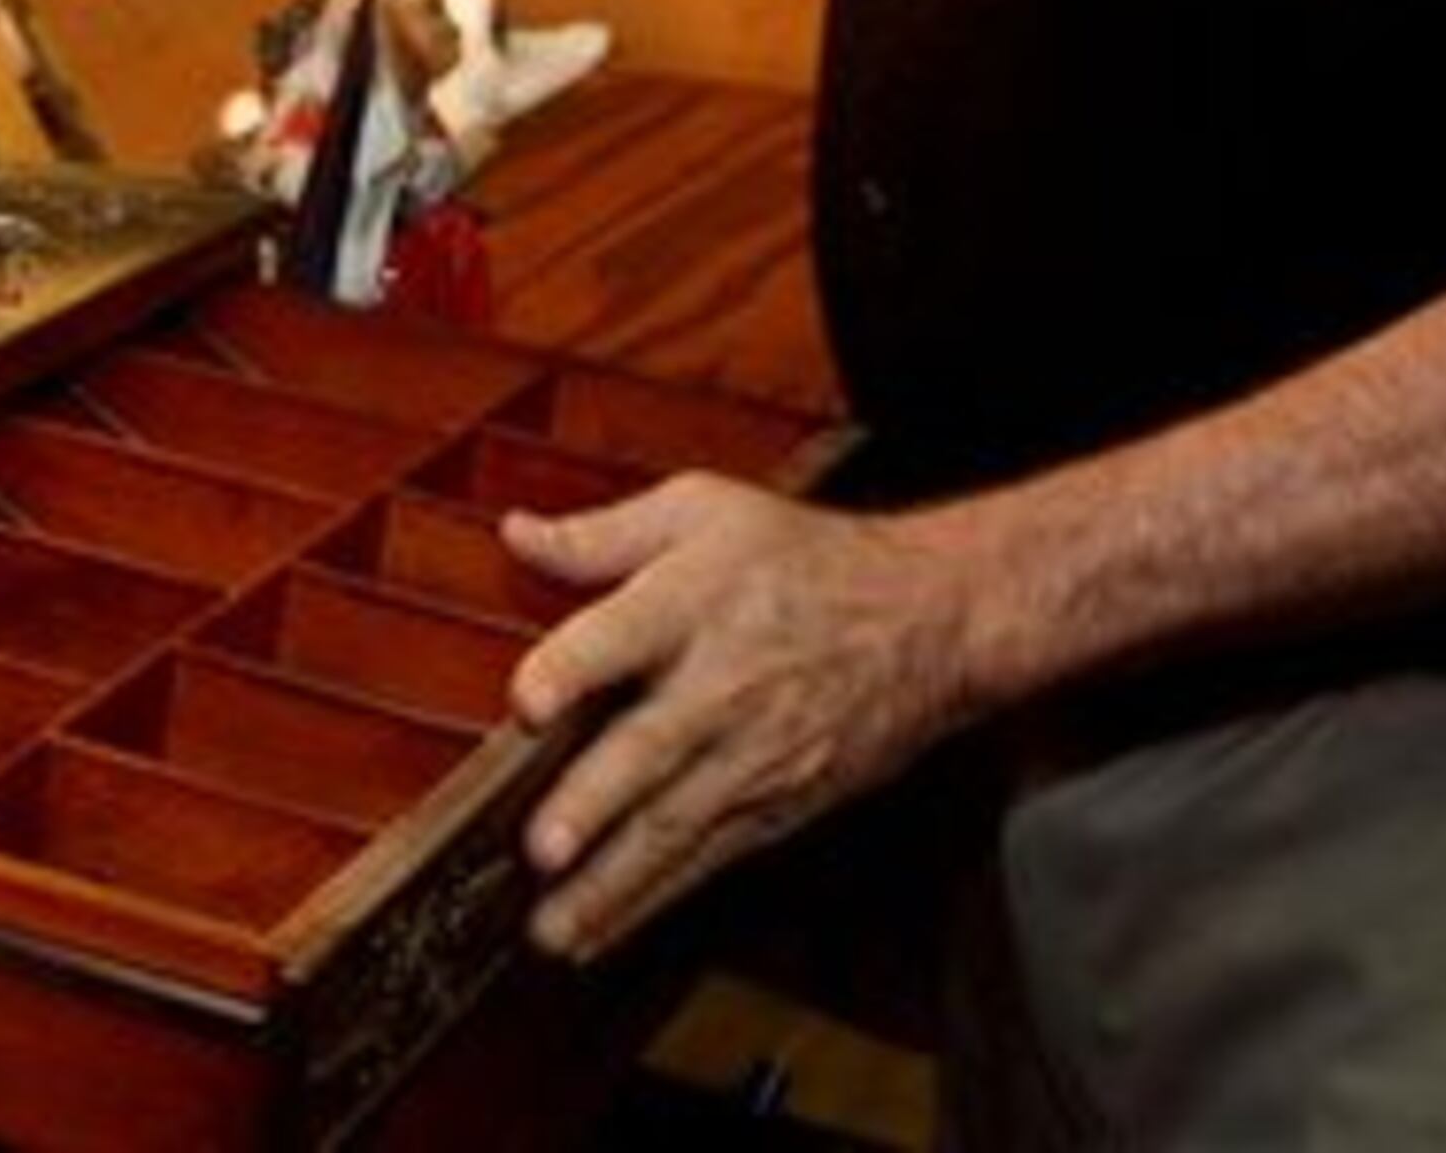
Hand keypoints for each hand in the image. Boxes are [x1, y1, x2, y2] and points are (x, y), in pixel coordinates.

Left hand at [500, 475, 978, 959]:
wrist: (928, 621)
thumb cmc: (804, 561)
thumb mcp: (703, 512)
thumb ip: (602, 535)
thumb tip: (517, 535)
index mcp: (693, 601)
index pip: (624, 635)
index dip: (572, 667)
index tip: (528, 703)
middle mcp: (722, 685)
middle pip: (651, 748)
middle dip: (596, 803)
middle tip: (543, 849)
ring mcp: (754, 755)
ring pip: (676, 825)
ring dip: (612, 881)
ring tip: (554, 927)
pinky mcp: (778, 806)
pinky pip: (707, 858)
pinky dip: (652, 901)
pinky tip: (600, 933)